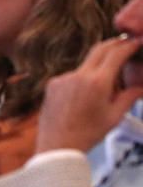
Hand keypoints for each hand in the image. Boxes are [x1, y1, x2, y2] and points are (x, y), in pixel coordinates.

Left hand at [36, 35, 142, 152]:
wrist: (58, 144)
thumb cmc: (89, 133)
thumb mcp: (114, 116)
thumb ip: (129, 97)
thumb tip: (141, 87)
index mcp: (97, 82)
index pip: (115, 54)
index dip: (128, 45)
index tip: (136, 42)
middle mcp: (79, 74)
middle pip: (99, 50)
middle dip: (114, 44)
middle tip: (126, 43)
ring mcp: (63, 77)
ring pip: (86, 65)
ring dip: (98, 67)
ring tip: (106, 85)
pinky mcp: (53, 83)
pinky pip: (72, 76)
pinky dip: (82, 80)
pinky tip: (84, 96)